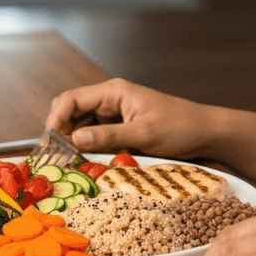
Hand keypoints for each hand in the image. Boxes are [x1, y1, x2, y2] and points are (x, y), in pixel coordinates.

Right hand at [44, 78, 218, 160]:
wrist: (205, 132)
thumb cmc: (179, 127)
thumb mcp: (143, 134)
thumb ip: (108, 136)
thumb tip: (73, 138)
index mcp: (114, 92)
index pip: (71, 99)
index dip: (55, 119)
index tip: (49, 143)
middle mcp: (110, 100)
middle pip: (72, 111)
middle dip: (60, 132)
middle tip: (55, 157)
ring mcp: (115, 114)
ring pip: (81, 125)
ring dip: (73, 142)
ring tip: (68, 163)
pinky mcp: (121, 127)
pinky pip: (96, 136)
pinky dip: (88, 148)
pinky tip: (86, 162)